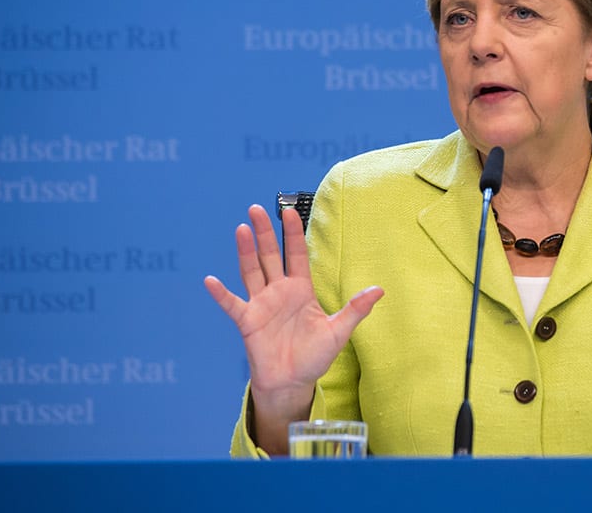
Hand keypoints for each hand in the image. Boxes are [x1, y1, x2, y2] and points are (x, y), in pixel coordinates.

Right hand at [204, 205, 382, 451]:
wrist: (292, 382)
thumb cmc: (314, 356)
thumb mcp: (339, 332)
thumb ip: (355, 309)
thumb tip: (380, 290)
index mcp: (301, 289)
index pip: (296, 254)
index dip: (293, 233)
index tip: (290, 211)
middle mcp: (279, 291)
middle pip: (270, 256)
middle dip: (265, 232)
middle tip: (257, 209)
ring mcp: (261, 304)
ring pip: (251, 272)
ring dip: (246, 252)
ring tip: (241, 229)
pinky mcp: (248, 322)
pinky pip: (232, 305)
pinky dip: (221, 294)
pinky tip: (210, 281)